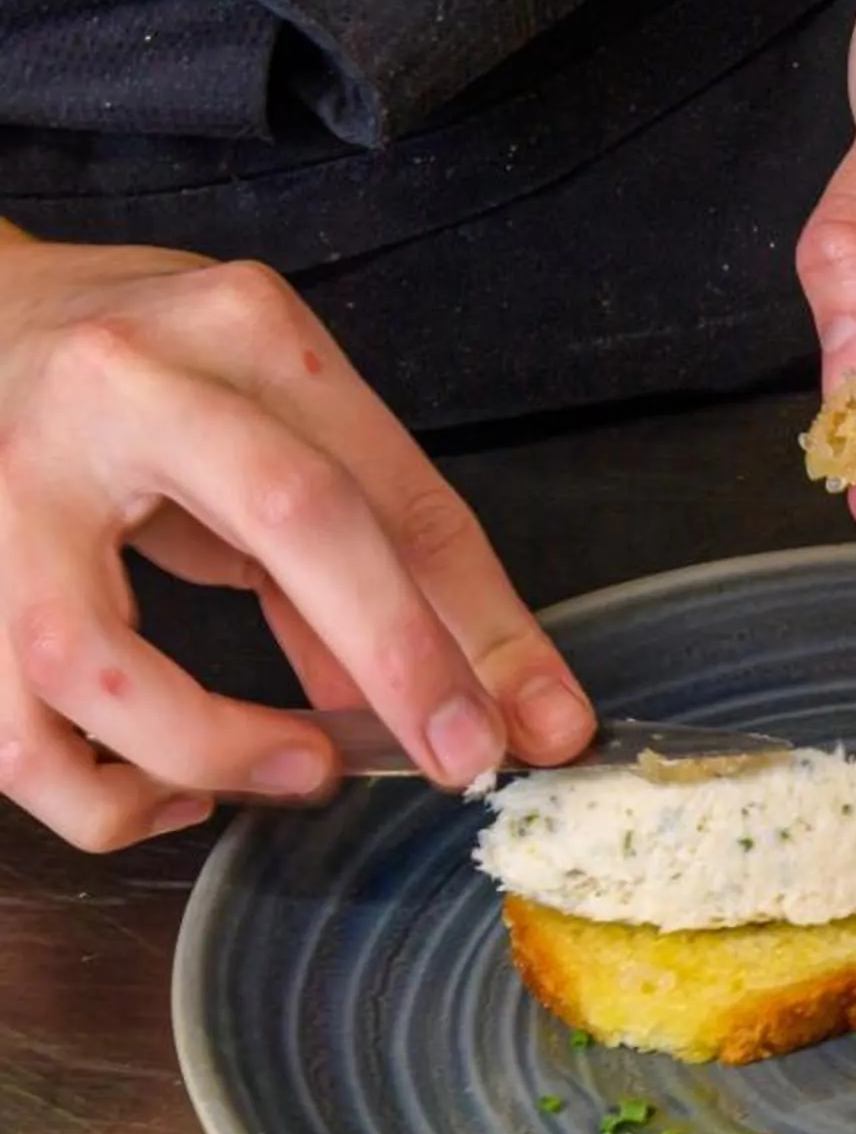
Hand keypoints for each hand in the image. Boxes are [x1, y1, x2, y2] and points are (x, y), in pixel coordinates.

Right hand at [0, 230, 595, 848]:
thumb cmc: (162, 384)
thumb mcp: (292, 431)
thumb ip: (390, 563)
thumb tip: (495, 709)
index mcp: (242, 335)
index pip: (383, 486)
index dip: (466, 621)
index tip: (526, 724)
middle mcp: (127, 386)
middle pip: (286, 516)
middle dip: (396, 656)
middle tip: (456, 757)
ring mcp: (10, 481)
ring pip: (87, 656)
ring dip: (208, 752)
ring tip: (298, 774)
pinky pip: (6, 724)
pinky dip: (96, 793)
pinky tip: (168, 799)